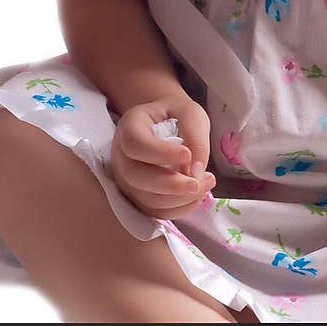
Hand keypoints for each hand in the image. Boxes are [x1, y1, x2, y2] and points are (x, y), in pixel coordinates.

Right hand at [110, 95, 216, 219]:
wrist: (164, 123)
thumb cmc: (176, 115)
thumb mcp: (190, 113)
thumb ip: (195, 136)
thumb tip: (196, 171)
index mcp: (130, 126)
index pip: (135, 143)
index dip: (160, 153)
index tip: (187, 154)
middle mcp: (120, 156)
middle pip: (135, 177)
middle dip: (170, 184)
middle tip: (200, 182)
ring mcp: (125, 180)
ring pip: (145, 199)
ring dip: (178, 199)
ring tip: (206, 184)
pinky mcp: (136, 198)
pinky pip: (154, 212)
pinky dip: (178, 209)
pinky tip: (197, 195)